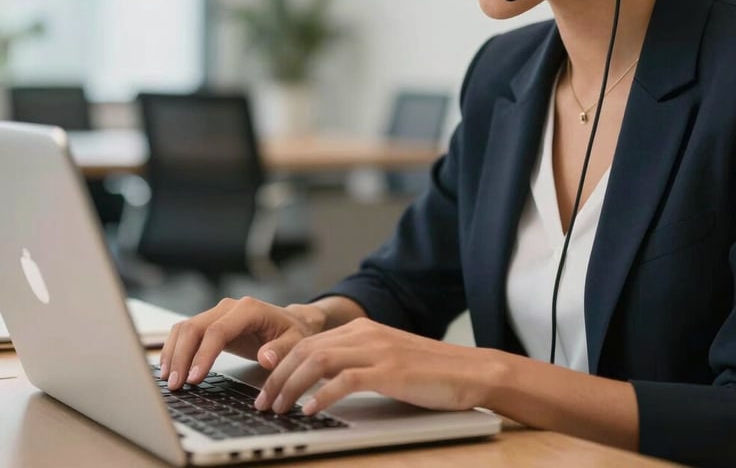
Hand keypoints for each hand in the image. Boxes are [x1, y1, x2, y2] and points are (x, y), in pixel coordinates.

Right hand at [159, 297, 323, 389]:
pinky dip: (174, 349)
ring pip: (185, 328)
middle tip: (176, 386)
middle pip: (195, 327)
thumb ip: (282, 350)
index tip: (194, 378)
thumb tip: (266, 358)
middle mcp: (229, 307)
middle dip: (182, 357)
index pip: (218, 330)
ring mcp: (217, 313)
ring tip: (169, 381)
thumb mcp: (295, 342)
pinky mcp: (210, 323)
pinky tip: (169, 369)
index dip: (203, 354)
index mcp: (249, 309)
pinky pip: (185, 332)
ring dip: (173, 353)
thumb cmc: (293, 332)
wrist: (291, 322)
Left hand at [254, 317, 495, 415]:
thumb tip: (319, 383)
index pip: (309, 342)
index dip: (282, 364)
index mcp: (362, 328)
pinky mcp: (390, 370)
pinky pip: (346, 380)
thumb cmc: (428, 371)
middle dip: (278, 377)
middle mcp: (365, 333)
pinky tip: (310, 410)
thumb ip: (356, 362)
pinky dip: (323, 395)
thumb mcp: (386, 358)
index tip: (265, 385)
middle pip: (307, 349)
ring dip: (292, 386)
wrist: (470, 370)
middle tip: (263, 402)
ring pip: (319, 361)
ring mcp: (377, 350)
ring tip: (278, 408)